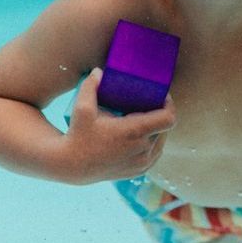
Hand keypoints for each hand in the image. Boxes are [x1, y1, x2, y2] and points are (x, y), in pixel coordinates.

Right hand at [61, 67, 175, 183]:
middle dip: (159, 115)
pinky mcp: (138, 171)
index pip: (168, 119)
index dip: (169, 105)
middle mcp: (142, 149)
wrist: (72, 166)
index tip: (161, 96)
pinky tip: (145, 136)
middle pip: (164, 128)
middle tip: (149, 104)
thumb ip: (90, 86)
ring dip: (157, 130)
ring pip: (161, 141)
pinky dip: (153, 144)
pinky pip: (155, 155)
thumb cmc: (78, 135)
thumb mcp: (82, 108)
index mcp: (134, 132)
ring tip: (145, 119)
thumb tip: (98, 71)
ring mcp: (142, 163)